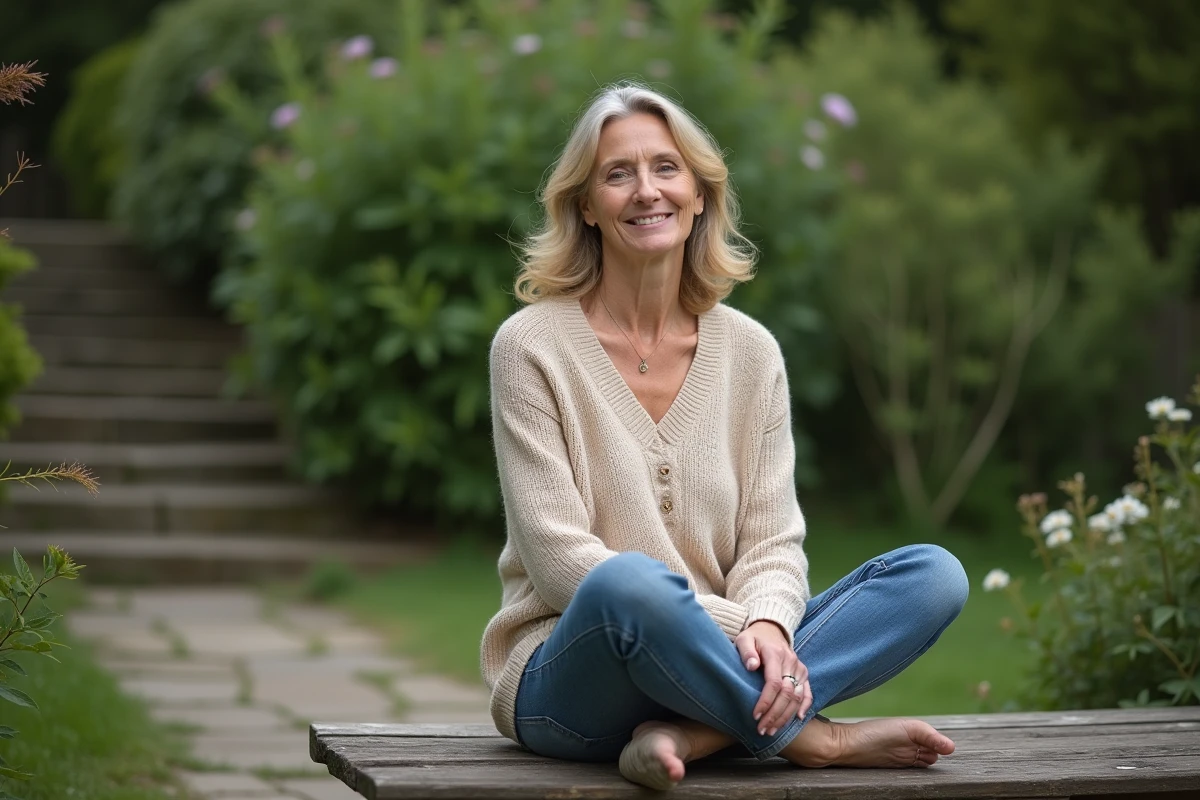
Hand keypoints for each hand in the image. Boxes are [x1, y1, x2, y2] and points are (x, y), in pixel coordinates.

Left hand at [734, 620, 810, 736]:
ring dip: (786, 716)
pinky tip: (798, 719)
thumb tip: (751, 666)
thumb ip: (746, 652)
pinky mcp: (803, 673)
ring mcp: (799, 668)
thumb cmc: (754, 638)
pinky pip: (808, 692)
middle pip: (787, 694)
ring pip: (797, 696)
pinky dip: (805, 706)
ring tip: (772, 730)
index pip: (774, 683)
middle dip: (775, 715)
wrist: (771, 629)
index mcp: (775, 654)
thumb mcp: (744, 639)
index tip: (756, 716)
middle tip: (762, 730)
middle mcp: (791, 662)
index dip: (766, 701)